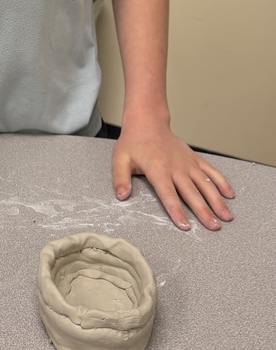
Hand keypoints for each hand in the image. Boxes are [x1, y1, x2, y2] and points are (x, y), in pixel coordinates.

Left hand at [112, 127, 234, 230]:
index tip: (186, 226)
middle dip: (204, 212)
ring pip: (205, 184)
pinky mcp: (194, 158)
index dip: (177, 211)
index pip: (168, 195)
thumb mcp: (120, 159)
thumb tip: (122, 196)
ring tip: (227, 216)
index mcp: (157, 170)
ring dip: (217, 201)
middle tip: (214, 227)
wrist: (148, 121)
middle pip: (192, 193)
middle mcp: (176, 167)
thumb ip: (120, 179)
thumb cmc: (134, 142)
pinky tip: (230, 194)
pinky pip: (210, 171)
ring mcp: (187, 163)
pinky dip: (221, 182)